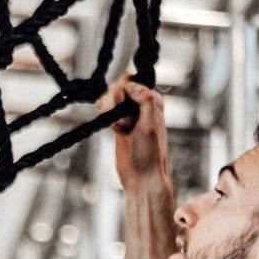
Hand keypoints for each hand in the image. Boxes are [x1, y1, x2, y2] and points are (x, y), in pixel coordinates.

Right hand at [98, 78, 169, 192]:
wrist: (141, 176)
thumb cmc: (150, 152)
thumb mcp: (150, 124)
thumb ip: (144, 100)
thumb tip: (131, 84)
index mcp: (153, 101)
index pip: (131, 82)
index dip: (124, 92)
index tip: (125, 108)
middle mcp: (141, 105)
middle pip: (118, 88)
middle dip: (116, 102)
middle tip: (126, 122)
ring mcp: (129, 115)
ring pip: (110, 98)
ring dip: (110, 111)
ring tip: (121, 127)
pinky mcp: (118, 124)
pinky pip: (106, 110)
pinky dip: (105, 116)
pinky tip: (113, 128)